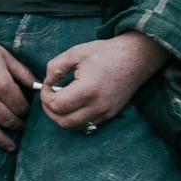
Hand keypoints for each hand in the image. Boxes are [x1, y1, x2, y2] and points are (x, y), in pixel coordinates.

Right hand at [0, 33, 39, 151]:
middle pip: (7, 120)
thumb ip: (23, 73)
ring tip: (10, 146)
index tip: (27, 113)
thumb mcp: (4, 55)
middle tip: (21, 126)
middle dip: (18, 125)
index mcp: (1, 85)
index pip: (20, 107)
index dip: (27, 112)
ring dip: (1, 140)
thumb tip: (38, 86)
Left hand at [41, 32, 171, 131]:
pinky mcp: (111, 115)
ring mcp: (106, 113)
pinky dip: (75, 118)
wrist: (135, 58)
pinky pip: (87, 124)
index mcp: (88, 90)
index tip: (48, 85)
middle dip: (50, 110)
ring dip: (62, 116)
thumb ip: (54, 68)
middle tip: (49, 95)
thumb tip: (46, 83)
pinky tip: (74, 103)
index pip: (57, 106)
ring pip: (75, 127)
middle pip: (64, 122)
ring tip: (61, 99)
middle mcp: (98, 106)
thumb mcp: (74, 53)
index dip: (45, 96)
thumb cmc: (104, 53)